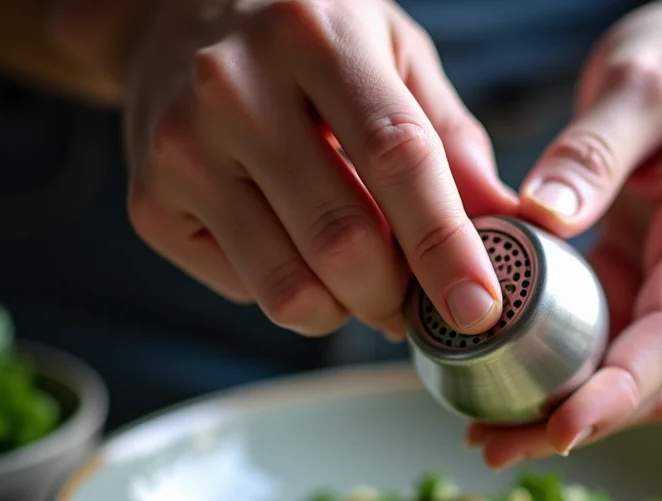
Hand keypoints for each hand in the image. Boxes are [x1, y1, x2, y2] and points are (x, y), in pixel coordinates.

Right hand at [108, 0, 518, 337]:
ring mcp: (181, 148)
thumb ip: (451, 139)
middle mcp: (234, 87)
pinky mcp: (150, 204)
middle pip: (342, 241)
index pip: (397, 157)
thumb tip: (510, 229)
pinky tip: (294, 242)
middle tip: (421, 300)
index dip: (446, 244)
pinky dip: (295, 292)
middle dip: (398, 297)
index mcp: (315, 36)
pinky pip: (249, 292)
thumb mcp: (392, 54)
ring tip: (364, 279)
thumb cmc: (308, 39)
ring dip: (349, 309)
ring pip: (290, 288)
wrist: (171, 15)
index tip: (482, 306)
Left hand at [468, 0, 661, 468]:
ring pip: (634, 382)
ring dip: (566, 415)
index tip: (558, 428)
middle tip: (490, 444)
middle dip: (577, 423)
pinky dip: (565, 379)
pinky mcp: (656, 293)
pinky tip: (505, 388)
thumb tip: (543, 215)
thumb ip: (596, 146)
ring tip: (483, 432)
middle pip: (654, 383)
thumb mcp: (646, 80)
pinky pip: (614, 351)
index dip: (617, 393)